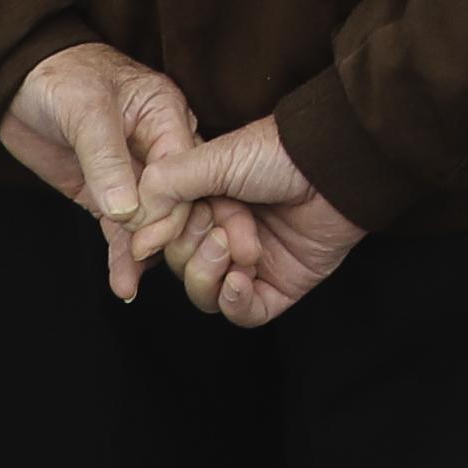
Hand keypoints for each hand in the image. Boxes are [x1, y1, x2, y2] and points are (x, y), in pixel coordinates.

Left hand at [1, 42, 206, 302]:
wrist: (16, 82)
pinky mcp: (106, 194)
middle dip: (167, 234)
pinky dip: (121, 255)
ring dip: (141, 253)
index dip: (172, 203)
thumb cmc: (60, 77)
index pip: (182, 168)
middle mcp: (157, 146)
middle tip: (148, 261)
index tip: (151, 236)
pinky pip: (120, 229)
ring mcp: (132, 173)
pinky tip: (124, 283)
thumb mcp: (86, 110)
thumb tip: (128, 211)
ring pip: (148, 219)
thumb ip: (107, 160)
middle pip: (177, 197)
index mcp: (166, 114)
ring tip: (130, 283)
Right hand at [136, 116, 365, 329]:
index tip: (148, 238)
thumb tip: (133, 230)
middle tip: (219, 223)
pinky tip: (239, 278)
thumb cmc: (279, 153)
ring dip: (208, 273)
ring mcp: (249, 264)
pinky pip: (242, 313)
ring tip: (234, 244)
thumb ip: (166, 188)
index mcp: (203, 204)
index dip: (154, 241)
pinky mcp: (278, 286)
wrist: (334, 165)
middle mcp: (223, 234)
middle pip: (178, 265)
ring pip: (204, 293)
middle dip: (192, 248)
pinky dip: (233, 301)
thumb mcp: (211, 160)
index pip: (161, 238)